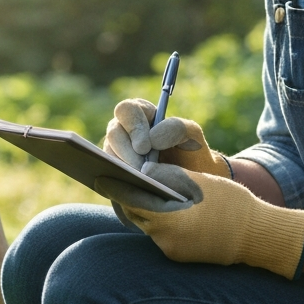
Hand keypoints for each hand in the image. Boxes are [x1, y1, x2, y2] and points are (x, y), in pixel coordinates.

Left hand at [95, 162, 303, 279]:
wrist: (258, 237)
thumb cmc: (232, 204)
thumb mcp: (199, 182)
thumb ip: (166, 176)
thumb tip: (140, 171)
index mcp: (169, 220)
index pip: (131, 200)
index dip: (115, 184)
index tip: (101, 172)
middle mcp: (166, 240)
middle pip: (135, 214)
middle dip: (125, 195)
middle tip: (111, 177)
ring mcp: (172, 252)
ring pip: (146, 225)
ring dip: (140, 208)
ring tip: (131, 189)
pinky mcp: (179, 257)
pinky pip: (159, 235)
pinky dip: (156, 219)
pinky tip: (156, 206)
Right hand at [104, 99, 231, 176]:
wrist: (194, 184)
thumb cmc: (191, 154)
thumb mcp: (191, 136)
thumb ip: (176, 129)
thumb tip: (152, 139)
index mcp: (140, 115)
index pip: (127, 111)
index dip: (133, 127)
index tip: (145, 147)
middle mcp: (123, 132)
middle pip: (113, 135)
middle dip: (126, 153)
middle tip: (140, 169)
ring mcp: (116, 154)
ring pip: (109, 158)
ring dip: (123, 170)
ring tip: (141, 182)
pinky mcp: (116, 177)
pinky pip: (111, 180)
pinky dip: (123, 186)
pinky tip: (137, 193)